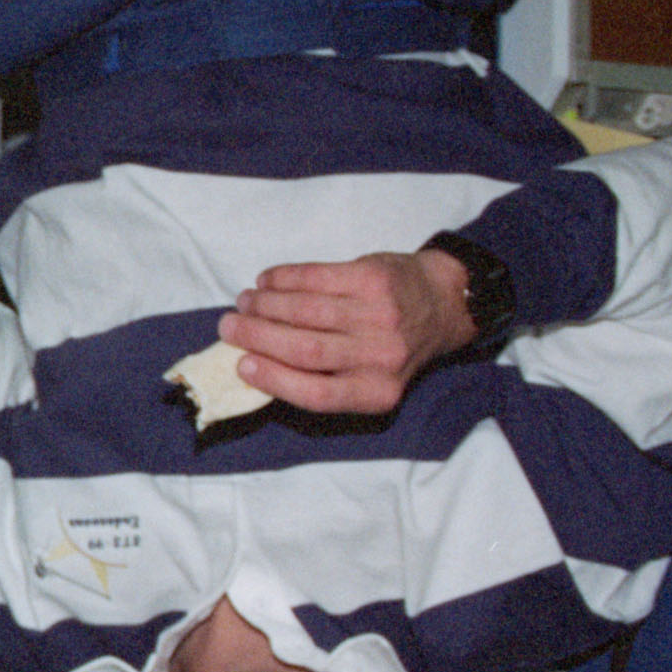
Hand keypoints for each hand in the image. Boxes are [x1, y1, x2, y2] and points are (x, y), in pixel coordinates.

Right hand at [219, 249, 476, 415]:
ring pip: (307, 311)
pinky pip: (318, 276)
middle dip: (256, 336)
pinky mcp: (376, 279)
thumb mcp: (368, 378)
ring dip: (265, 304)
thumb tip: (252, 364)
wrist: (442, 303)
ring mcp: (380, 316)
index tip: (241, 363)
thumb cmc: (390, 346)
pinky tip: (268, 281)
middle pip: (305, 349)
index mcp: (376, 393)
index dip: (273, 379)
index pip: (316, 395)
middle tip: (229, 326)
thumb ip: (321, 380)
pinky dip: (284, 278)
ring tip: (245, 301)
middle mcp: (381, 357)